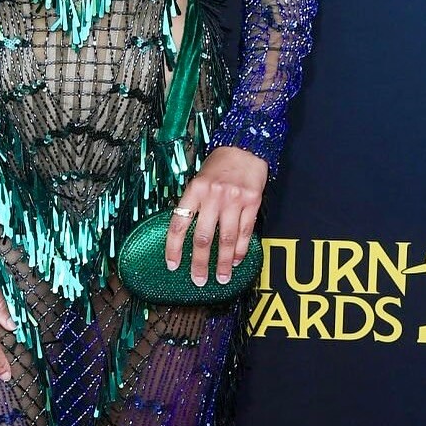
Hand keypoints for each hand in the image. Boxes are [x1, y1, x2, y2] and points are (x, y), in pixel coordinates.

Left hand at [164, 146, 268, 288]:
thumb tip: (187, 234)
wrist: (246, 146)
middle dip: (200, 263)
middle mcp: (213, 195)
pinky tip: (236, 261)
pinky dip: (240, 249)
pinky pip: (245, 232)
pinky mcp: (252, 202)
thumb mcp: (199, 179)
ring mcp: (234, 199)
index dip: (174, 247)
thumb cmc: (219, 164)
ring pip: (226, 239)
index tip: (172, 265)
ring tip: (221, 278)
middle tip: (198, 280)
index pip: (180, 223)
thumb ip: (194, 203)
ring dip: (223, 262)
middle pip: (204, 237)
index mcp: (195, 189)